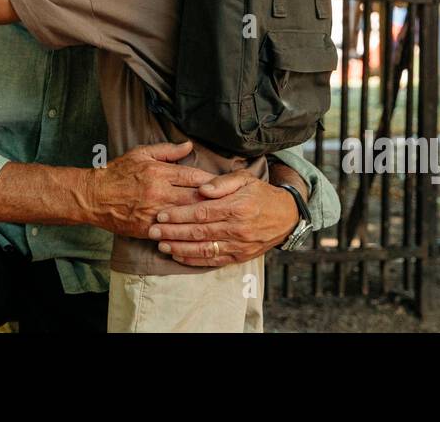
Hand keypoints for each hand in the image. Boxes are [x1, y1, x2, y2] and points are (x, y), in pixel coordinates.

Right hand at [83, 141, 217, 238]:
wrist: (95, 197)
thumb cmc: (118, 173)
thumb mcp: (141, 154)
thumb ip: (167, 150)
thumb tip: (189, 146)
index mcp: (159, 172)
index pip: (194, 176)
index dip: (213, 181)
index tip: (225, 184)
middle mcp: (159, 192)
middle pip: (196, 197)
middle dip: (215, 201)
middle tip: (231, 203)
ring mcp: (154, 212)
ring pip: (187, 216)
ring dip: (204, 218)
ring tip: (221, 219)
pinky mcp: (148, 228)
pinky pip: (172, 231)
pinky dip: (186, 232)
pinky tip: (200, 234)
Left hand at [147, 171, 298, 266]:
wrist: (286, 216)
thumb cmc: (260, 193)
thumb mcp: (245, 178)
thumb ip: (222, 182)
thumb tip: (202, 189)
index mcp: (237, 207)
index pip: (201, 212)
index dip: (179, 214)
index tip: (161, 214)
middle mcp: (237, 229)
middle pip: (198, 232)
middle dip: (173, 232)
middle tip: (153, 231)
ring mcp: (238, 245)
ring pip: (204, 249)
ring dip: (180, 248)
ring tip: (161, 245)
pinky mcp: (239, 256)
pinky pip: (213, 260)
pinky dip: (194, 260)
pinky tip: (179, 256)